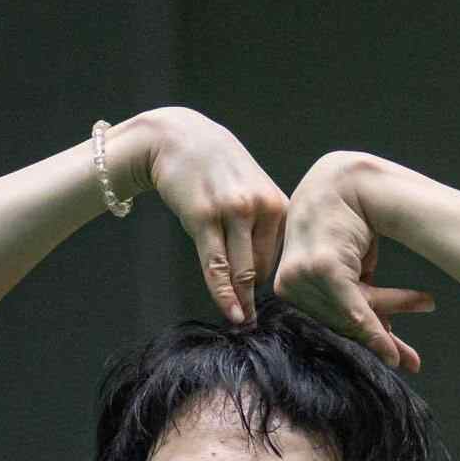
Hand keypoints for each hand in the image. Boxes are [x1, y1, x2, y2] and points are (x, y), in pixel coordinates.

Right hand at [123, 109, 286, 325]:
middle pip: (264, 267)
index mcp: (277, 202)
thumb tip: (264, 268)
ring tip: (242, 322)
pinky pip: (216, 267)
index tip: (263, 297)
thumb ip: (263, 223)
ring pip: (242, 271)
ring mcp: (232, 212)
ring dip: (241, 302)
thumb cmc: (216, 166)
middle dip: (255, 293)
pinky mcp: (204, 218)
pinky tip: (230, 313)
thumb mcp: (252, 187)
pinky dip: (223, 294)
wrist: (178, 138)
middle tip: (251, 316)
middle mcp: (259, 206)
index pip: (280, 256)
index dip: (270, 278)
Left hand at [272, 152, 437, 372]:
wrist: (351, 180)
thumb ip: (358, 297)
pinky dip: (373, 328)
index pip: (329, 318)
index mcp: (288, 282)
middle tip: (409, 358)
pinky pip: (352, 306)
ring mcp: (300, 275)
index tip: (388, 358)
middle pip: (341, 320)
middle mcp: (287, 282)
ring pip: (351, 313)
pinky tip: (392, 350)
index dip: (362, 339)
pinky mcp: (319, 268)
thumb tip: (381, 332)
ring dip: (390, 315)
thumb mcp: (352, 264)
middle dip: (380, 336)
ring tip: (425, 309)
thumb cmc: (350, 220)